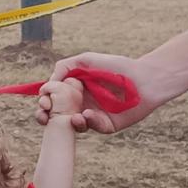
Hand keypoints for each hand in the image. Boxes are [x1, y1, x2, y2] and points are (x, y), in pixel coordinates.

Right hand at [38, 54, 167, 133]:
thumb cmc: (116, 66)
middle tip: (44, 115)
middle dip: (46, 117)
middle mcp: (80, 104)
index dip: (44, 102)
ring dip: (66, 123)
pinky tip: (87, 115)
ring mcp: (93, 116)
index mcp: (73, 91)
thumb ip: (64, 67)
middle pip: (56, 116)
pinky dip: (88, 122)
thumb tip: (47, 84)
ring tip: (71, 117)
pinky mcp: (106, 125)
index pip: (52, 99)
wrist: (145, 78)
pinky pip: (93, 127)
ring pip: (72, 125)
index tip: (42, 101)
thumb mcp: (85, 60)